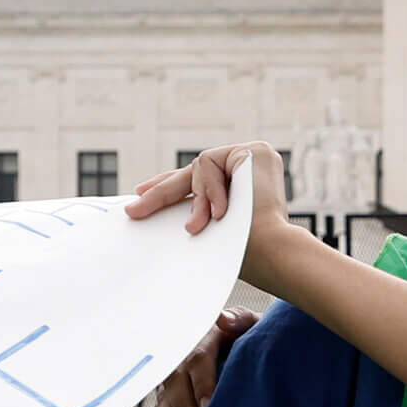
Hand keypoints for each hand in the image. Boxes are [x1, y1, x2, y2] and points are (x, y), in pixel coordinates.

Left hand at [128, 143, 295, 286]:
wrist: (270, 253)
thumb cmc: (246, 254)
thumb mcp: (211, 229)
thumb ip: (196, 212)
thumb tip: (152, 207)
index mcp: (246, 190)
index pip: (202, 182)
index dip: (170, 187)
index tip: (141, 195)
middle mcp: (252, 171)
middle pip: (196, 173)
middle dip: (162, 191)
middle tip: (136, 207)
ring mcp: (255, 159)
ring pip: (200, 167)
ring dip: (197, 199)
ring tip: (198, 226)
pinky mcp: (255, 151)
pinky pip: (210, 162)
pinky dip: (209, 188)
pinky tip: (220, 211)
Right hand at [153, 307, 257, 406]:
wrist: (255, 347)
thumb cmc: (256, 337)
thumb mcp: (254, 324)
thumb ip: (241, 320)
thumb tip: (223, 320)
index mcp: (204, 334)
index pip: (197, 359)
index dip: (202, 384)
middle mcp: (184, 354)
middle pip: (175, 381)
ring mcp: (175, 374)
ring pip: (165, 397)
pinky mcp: (172, 393)